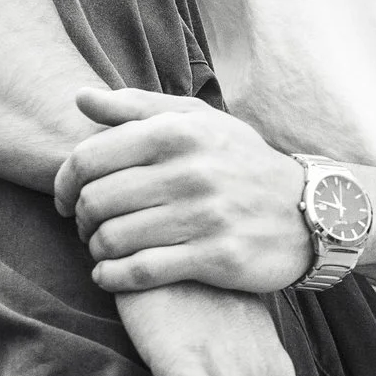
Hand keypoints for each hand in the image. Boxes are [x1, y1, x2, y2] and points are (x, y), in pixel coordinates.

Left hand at [57, 88, 310, 294]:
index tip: (66, 199)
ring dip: (96, 250)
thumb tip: (80, 98)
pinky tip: (110, 275)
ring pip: (113, 239)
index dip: (64, 183)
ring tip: (103, 250)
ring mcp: (205, 215)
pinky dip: (112, 277)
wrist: (311, 211)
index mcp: (179, 132)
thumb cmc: (242, 164)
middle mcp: (191, 171)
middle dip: (80, 220)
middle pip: (95, 201)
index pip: (89, 158)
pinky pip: (141, 272)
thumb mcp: (200, 122)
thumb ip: (137, 108)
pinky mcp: (217, 256)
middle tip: (87, 228)